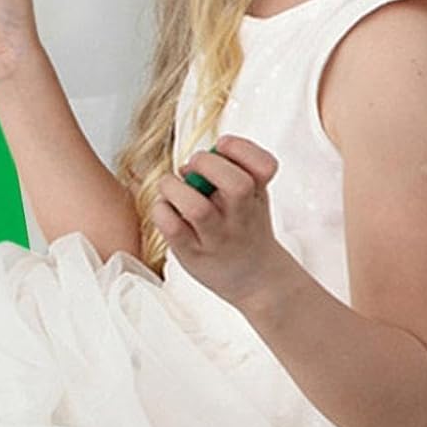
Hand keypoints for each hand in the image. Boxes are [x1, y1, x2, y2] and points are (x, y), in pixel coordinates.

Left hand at [151, 135, 288, 309]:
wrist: (257, 280)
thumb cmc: (247, 229)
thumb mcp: (254, 196)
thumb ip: (230, 172)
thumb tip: (186, 166)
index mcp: (257, 195)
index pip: (264, 165)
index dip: (241, 149)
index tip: (222, 146)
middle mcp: (240, 217)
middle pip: (236, 184)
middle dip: (207, 164)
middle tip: (193, 167)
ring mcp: (217, 238)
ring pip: (197, 208)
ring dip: (175, 188)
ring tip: (171, 187)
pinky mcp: (192, 254)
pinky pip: (172, 227)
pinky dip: (161, 210)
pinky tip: (165, 209)